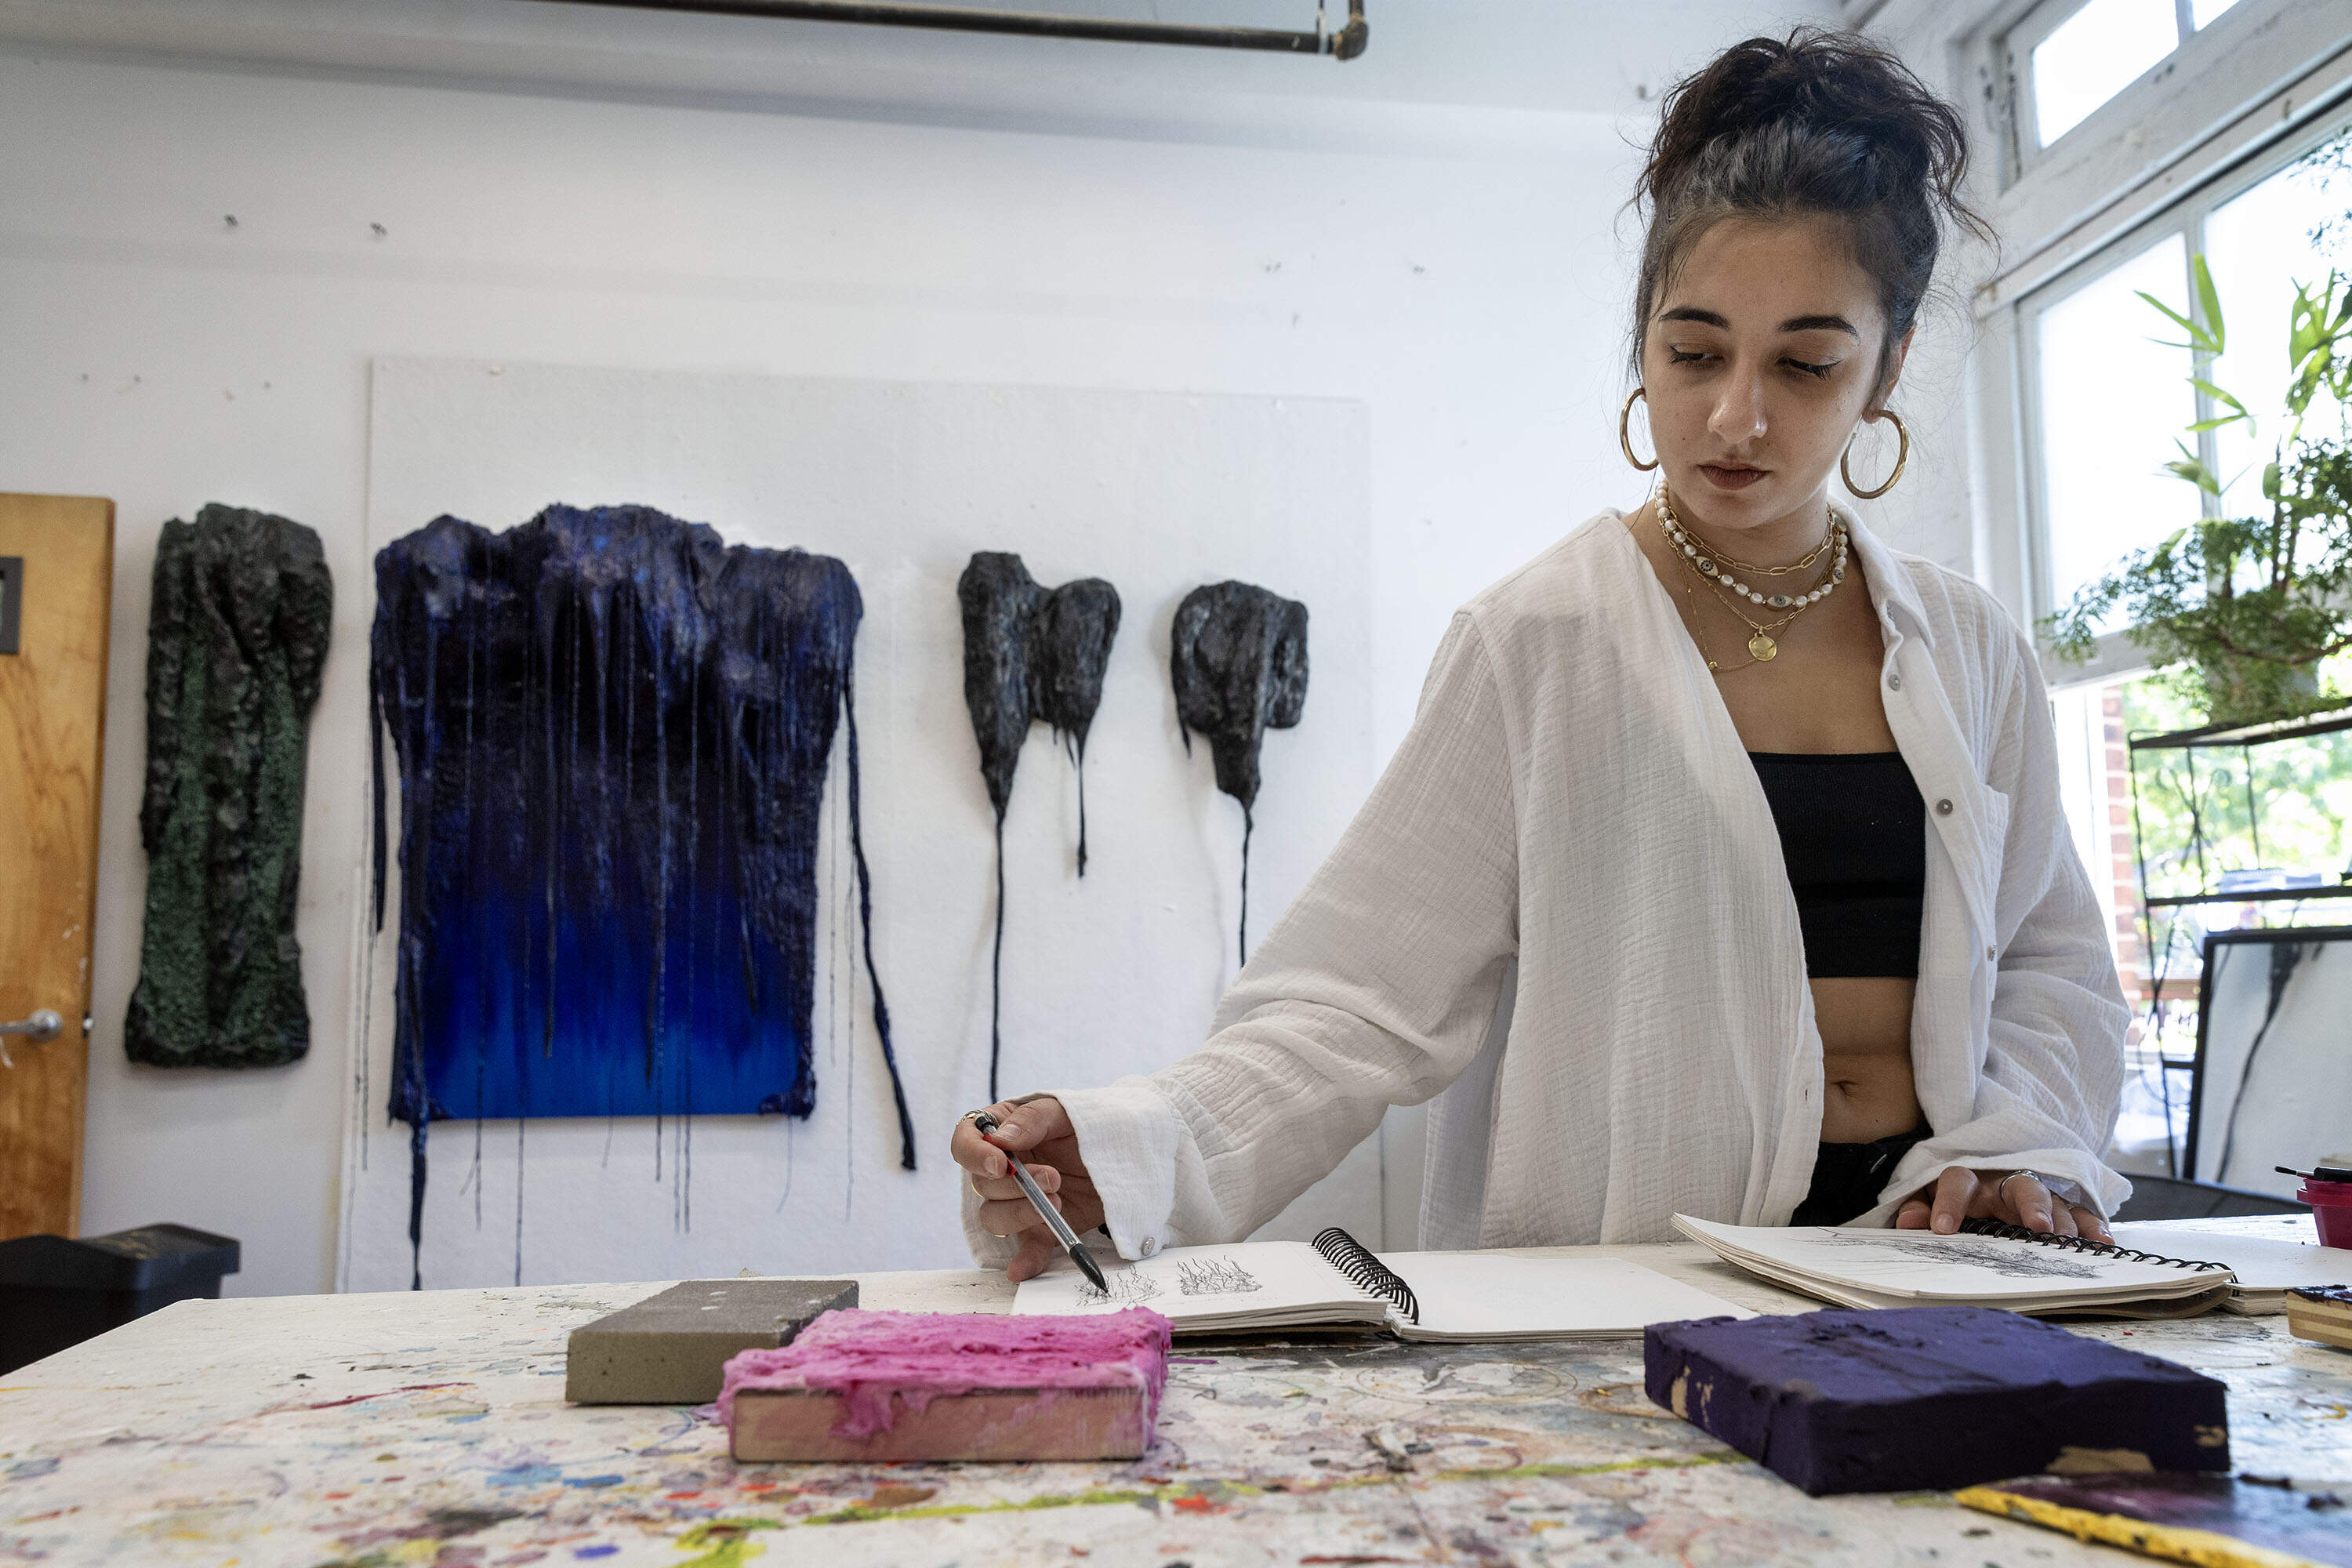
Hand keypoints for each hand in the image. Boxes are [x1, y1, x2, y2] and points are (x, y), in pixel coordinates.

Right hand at [950, 1097, 1105, 1281]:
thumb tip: (1001, 1141)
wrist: (1129, 1150)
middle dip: (1016, 1185)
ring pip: (994, 1217)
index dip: (974, 1156)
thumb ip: (1033, 1120)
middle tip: (1054, 1178)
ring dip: (1021, 1214)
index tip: (1000, 1164)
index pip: (964, 1143)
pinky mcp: (1041, 1226)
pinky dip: (1023, 1260)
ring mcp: (1019, 1200)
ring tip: (1059, 1202)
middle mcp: (1003, 1168)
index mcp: (1000, 1131)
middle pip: (982, 1185)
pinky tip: (1020, 1270)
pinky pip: (1025, 1247)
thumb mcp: (1064, 1110)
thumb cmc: (1092, 1123)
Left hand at [1894, 1167, 2110, 1243]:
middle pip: (2022, 1186)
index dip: (1947, 1202)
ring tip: (2071, 1242)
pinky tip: (2103, 1244)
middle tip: (2037, 1227)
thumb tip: (1907, 1223)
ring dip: (2064, 1221)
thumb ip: (1918, 1208)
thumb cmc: (1957, 1198)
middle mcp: (2006, 1183)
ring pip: (2055, 1201)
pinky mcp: (2060, 1207)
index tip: (1941, 1228)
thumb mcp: (1930, 1199)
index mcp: (1970, 1180)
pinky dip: (2093, 1226)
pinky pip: (2080, 1213)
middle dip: (2031, 1205)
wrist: (1982, 1181)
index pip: (1956, 1181)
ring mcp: (2037, 1194)